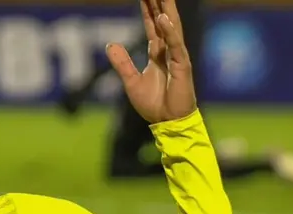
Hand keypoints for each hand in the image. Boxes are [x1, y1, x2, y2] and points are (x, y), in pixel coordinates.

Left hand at [106, 0, 196, 123]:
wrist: (167, 123)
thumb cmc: (154, 105)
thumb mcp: (131, 82)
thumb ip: (122, 63)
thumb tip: (110, 44)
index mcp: (157, 53)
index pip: (152, 25)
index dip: (148, 9)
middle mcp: (169, 51)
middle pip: (163, 20)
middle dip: (158, 2)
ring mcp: (177, 56)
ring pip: (172, 27)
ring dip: (166, 9)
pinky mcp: (182, 66)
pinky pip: (176, 45)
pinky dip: (170, 31)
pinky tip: (164, 18)